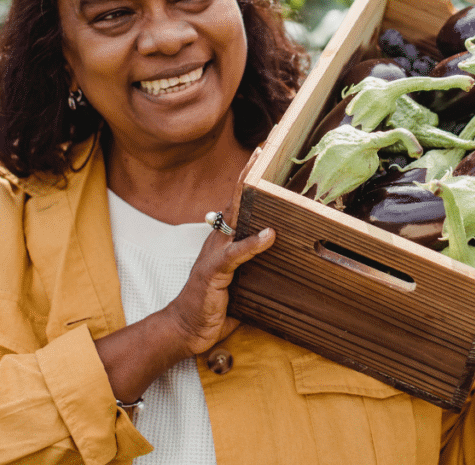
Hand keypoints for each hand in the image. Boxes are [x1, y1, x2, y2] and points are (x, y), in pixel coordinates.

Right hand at [166, 147, 275, 355]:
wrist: (186, 329)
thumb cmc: (215, 306)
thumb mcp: (243, 282)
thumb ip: (261, 267)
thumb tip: (288, 259)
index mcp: (226, 239)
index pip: (240, 202)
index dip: (251, 178)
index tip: (265, 153)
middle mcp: (219, 240)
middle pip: (237, 198)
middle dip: (250, 172)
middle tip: (266, 146)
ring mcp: (215, 253)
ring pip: (234, 217)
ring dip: (248, 194)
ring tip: (263, 173)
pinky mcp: (213, 271)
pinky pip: (234, 254)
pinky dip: (252, 244)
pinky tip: (269, 235)